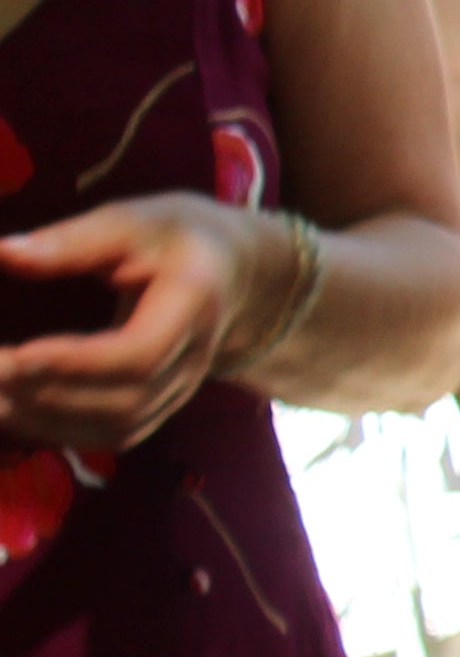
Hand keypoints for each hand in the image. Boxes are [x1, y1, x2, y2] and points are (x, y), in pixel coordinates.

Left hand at [0, 197, 287, 456]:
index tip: (13, 356)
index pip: (139, 353)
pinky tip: (17, 409)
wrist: (239, 274)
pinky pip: (114, 435)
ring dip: (47, 419)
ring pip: (116, 427)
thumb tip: (4, 253)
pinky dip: (60, 430)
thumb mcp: (134, 221)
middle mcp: (195, 359)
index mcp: (193, 304)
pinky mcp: (164, 406)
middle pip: (124, 401)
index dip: (75, 363)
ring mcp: (183, 390)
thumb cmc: (180, 237)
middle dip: (46, 394)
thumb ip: (72, 241)